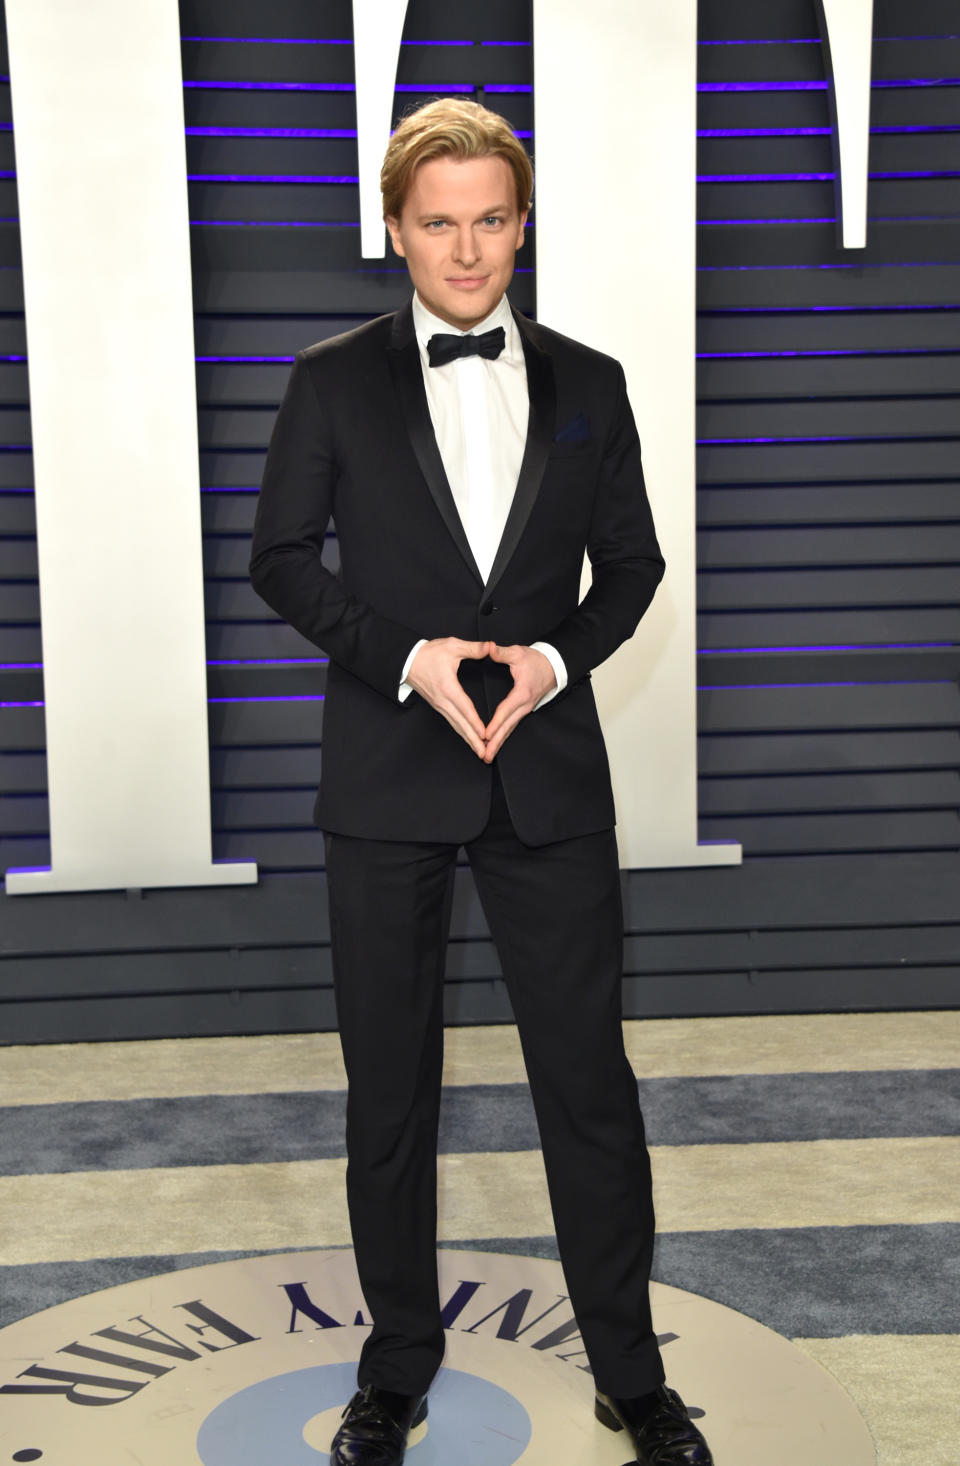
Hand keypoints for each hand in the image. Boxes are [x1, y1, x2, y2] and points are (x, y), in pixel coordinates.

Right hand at [406, 638, 490, 757]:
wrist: (407, 660)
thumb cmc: (428, 654)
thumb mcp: (452, 646)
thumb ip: (473, 648)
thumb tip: (491, 647)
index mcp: (448, 687)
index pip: (465, 708)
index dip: (475, 722)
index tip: (485, 734)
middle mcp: (443, 700)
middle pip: (460, 724)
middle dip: (473, 740)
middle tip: (484, 753)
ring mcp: (439, 705)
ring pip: (456, 726)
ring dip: (468, 739)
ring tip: (479, 751)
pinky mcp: (438, 706)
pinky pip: (452, 722)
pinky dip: (462, 732)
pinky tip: (469, 739)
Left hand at [483, 644, 556, 761]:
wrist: (554, 665)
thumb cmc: (536, 660)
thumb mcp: (518, 653)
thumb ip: (502, 653)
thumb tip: (489, 648)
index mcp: (522, 693)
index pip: (505, 711)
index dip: (495, 724)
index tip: (485, 735)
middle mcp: (524, 705)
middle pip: (508, 726)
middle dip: (496, 742)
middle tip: (484, 755)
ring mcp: (526, 709)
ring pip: (510, 729)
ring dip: (499, 743)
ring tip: (488, 756)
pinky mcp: (524, 710)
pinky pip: (512, 725)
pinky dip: (504, 736)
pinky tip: (496, 744)